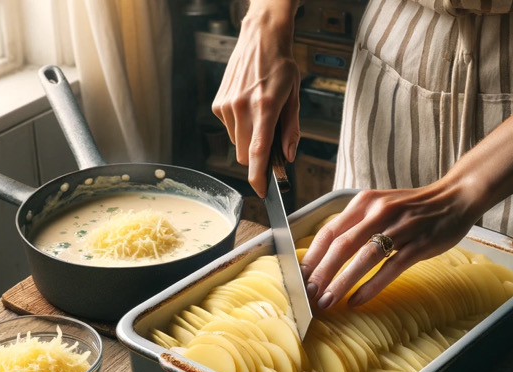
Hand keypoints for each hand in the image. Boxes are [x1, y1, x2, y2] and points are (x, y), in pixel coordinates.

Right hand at [212, 1, 300, 197]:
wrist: (260, 38)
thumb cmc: (281, 66)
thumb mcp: (294, 97)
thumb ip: (291, 131)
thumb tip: (288, 157)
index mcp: (264, 107)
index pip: (257, 152)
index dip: (258, 176)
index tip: (262, 191)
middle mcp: (242, 108)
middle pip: (244, 155)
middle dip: (256, 158)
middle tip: (270, 144)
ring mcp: (227, 106)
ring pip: (236, 144)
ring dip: (248, 141)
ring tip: (259, 117)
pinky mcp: (218, 104)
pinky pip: (229, 130)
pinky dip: (239, 128)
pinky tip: (248, 109)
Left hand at [300, 105, 512, 308]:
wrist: (456, 197)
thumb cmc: (413, 209)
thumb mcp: (380, 207)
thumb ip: (355, 226)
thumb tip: (325, 255)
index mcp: (364, 203)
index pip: (329, 231)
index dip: (312, 257)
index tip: (299, 279)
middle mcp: (379, 212)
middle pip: (341, 246)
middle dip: (321, 274)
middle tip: (308, 297)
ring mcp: (400, 228)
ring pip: (363, 258)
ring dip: (342, 282)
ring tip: (327, 302)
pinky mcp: (418, 244)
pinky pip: (390, 268)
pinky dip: (371, 286)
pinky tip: (357, 301)